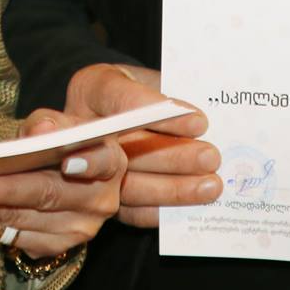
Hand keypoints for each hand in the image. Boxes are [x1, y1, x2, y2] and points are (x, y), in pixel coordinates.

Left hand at [0, 109, 125, 258]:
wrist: (64, 167)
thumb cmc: (60, 138)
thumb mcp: (59, 120)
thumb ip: (49, 122)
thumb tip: (39, 131)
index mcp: (110, 161)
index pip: (102, 161)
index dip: (86, 162)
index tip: (67, 162)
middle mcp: (101, 201)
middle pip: (48, 195)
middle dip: (5, 189)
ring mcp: (81, 229)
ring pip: (24, 220)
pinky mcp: (57, 248)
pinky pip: (14, 238)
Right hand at [65, 63, 220, 227]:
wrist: (122, 111)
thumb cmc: (142, 90)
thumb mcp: (152, 77)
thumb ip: (170, 92)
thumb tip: (203, 121)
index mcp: (90, 88)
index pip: (120, 99)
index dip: (159, 113)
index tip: (199, 122)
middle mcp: (79, 129)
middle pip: (124, 146)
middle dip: (172, 155)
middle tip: (210, 157)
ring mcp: (85, 168)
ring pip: (127, 184)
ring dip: (172, 188)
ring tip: (209, 186)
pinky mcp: (98, 198)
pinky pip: (128, 211)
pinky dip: (160, 210)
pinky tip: (188, 207)